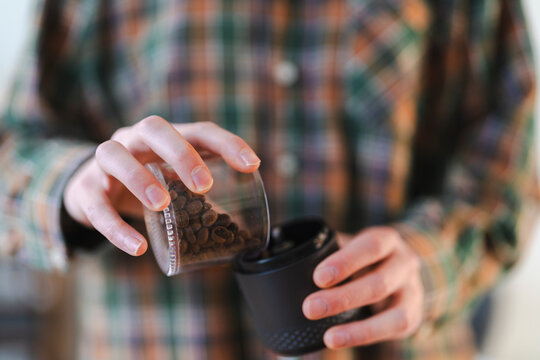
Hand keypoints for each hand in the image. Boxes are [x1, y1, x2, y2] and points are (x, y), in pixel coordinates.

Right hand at [63, 116, 259, 255]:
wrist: (91, 192)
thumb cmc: (146, 184)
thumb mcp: (173, 182)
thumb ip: (200, 196)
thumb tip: (237, 227)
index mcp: (164, 137)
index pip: (198, 130)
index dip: (227, 143)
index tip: (252, 165)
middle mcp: (134, 140)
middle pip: (154, 128)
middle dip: (181, 153)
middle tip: (203, 185)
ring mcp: (104, 161)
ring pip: (115, 155)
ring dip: (140, 178)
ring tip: (162, 205)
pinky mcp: (85, 189)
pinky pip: (95, 205)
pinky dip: (116, 228)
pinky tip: (138, 247)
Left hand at [302, 227, 423, 348]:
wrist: (400, 268)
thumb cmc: (365, 256)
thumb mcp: (352, 245)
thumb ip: (328, 250)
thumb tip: (283, 256)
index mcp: (387, 240)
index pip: (370, 247)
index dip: (345, 262)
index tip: (318, 277)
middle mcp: (405, 264)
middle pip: (379, 283)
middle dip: (343, 298)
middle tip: (310, 308)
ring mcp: (412, 292)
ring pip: (393, 314)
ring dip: (358, 328)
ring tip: (329, 337)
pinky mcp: (412, 316)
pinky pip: (394, 330)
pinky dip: (366, 336)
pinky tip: (342, 340)